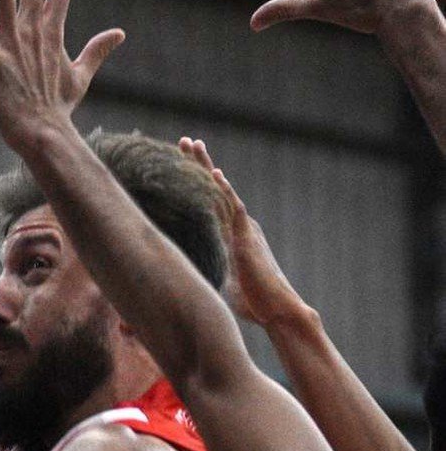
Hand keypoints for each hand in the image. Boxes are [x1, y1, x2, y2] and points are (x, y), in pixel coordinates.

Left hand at [178, 138, 302, 327]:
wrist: (277, 310)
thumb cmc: (249, 303)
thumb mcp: (216, 284)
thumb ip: (198, 275)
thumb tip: (172, 280)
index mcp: (230, 233)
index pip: (209, 201)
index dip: (195, 182)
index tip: (178, 161)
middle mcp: (237, 226)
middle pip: (214, 189)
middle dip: (198, 165)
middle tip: (184, 141)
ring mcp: (242, 230)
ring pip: (221, 192)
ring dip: (206, 168)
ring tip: (193, 144)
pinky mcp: (247, 239)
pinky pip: (234, 211)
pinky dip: (224, 192)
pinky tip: (214, 174)